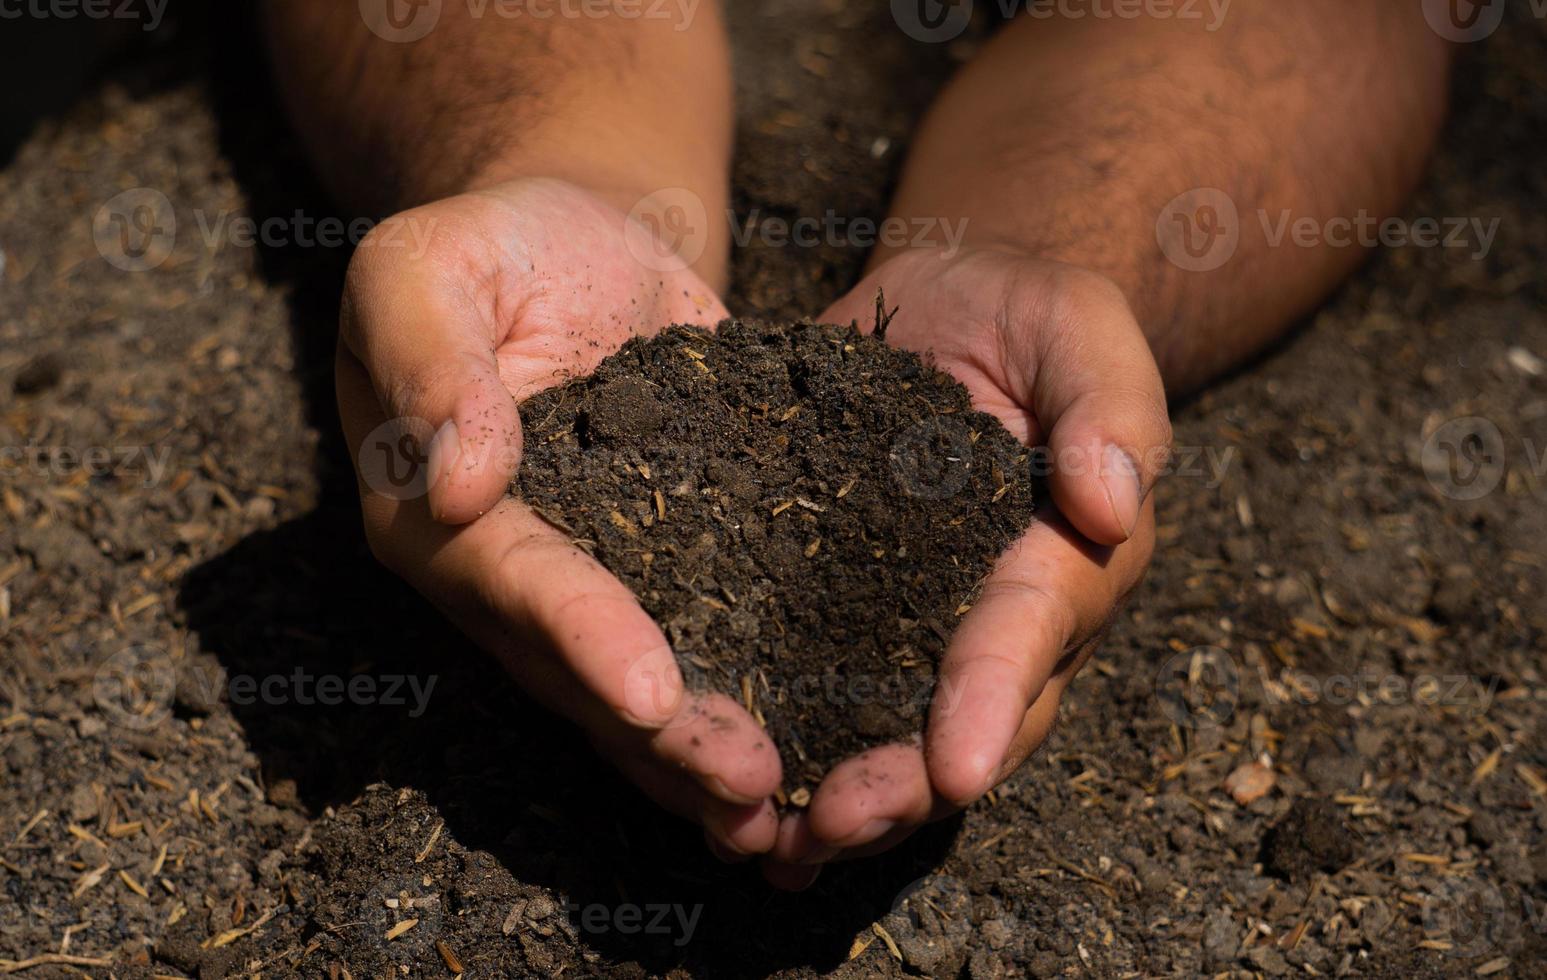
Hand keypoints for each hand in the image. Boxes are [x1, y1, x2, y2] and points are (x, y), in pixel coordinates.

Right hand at [337, 178, 781, 858]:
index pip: (510, 584)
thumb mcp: (429, 265)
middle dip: (664, 734)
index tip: (652, 691)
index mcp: (432, 514)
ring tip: (788, 808)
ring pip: (643, 686)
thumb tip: (454, 481)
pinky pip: (707, 637)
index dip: (580, 637)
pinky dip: (751, 695)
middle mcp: (506, 574)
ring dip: (707, 752)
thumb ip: (429, 360)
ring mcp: (590, 582)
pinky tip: (817, 750)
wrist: (582, 235)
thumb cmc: (494, 240)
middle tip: (748, 785)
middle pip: (581, 669)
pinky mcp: (668, 565)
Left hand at [761, 248, 1170, 886]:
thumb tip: (1114, 502)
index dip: (996, 696)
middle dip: (904, 784)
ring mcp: (918, 624)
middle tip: (834, 828)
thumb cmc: (1026, 312)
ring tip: (772, 849)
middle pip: (962, 719)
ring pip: (889, 732)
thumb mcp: (1078, 324)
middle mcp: (997, 616)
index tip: (959, 766)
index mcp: (1066, 556)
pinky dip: (781, 750)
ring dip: (837, 796)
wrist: (944, 307)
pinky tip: (725, 806)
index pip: (1033, 629)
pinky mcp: (838, 610)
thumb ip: (1109, 402)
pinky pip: (818, 692)